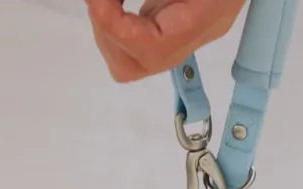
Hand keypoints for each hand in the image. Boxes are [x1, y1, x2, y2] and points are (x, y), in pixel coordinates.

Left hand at [87, 0, 245, 82]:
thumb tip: (103, 3)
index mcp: (205, 18)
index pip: (152, 47)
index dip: (115, 27)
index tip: (97, 1)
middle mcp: (196, 35)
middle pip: (132, 67)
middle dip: (105, 32)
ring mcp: (187, 34)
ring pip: (129, 61)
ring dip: (107, 30)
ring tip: (103, 1)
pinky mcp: (178, 24)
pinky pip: (137, 40)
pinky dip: (119, 24)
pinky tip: (116, 3)